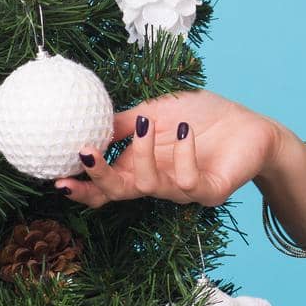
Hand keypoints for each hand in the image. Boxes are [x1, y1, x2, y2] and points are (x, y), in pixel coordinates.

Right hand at [52, 89, 280, 208]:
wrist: (249, 125)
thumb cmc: (201, 117)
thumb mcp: (155, 112)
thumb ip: (122, 124)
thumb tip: (86, 126)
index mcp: (140, 167)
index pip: (106, 186)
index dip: (82, 187)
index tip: (56, 178)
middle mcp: (157, 183)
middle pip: (119, 193)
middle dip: (99, 179)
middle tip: (86, 155)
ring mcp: (182, 190)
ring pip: (150, 186)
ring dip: (142, 154)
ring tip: (146, 126)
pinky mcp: (209, 192)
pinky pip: (187, 181)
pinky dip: (182, 155)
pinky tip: (186, 132)